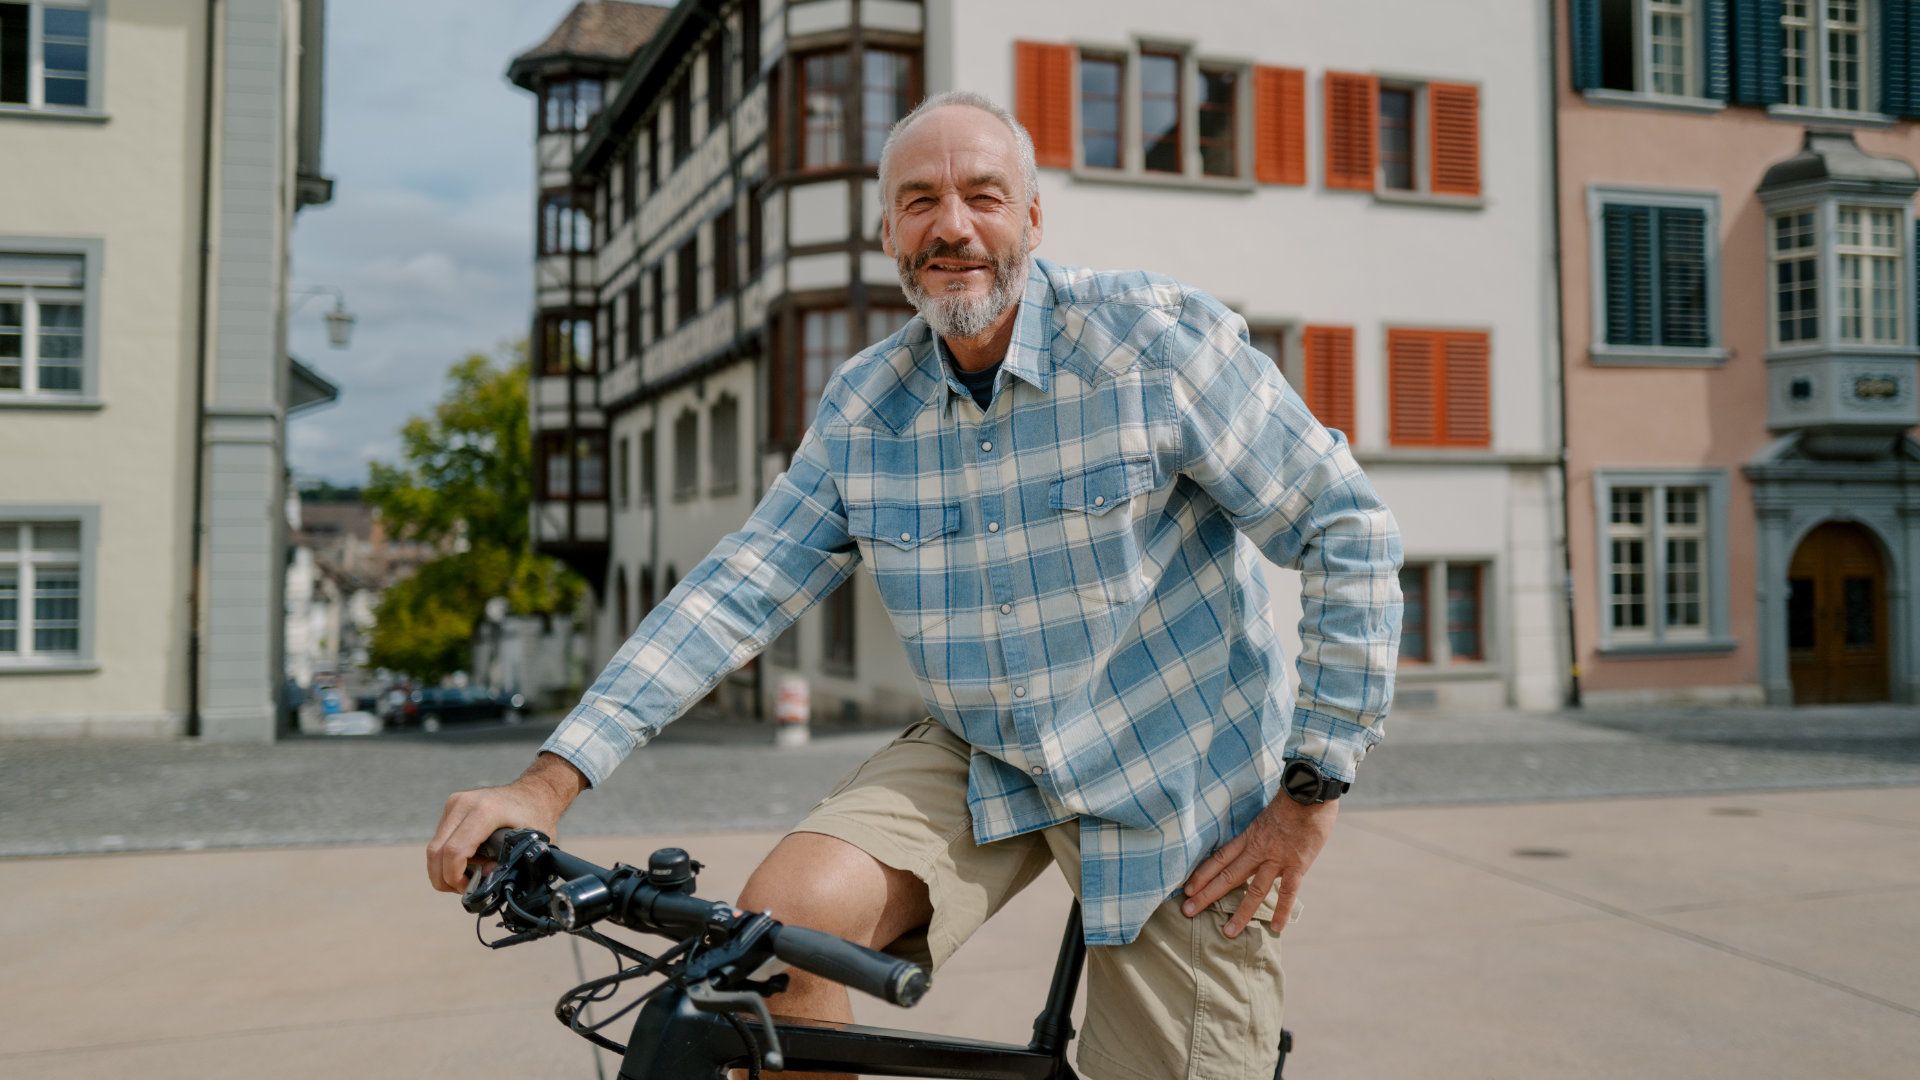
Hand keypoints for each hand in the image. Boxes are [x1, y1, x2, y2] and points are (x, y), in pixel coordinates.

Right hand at [425, 752, 587, 892]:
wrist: (534, 792)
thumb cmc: (537, 818)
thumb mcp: (533, 845)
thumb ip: (511, 865)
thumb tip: (486, 878)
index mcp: (486, 811)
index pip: (455, 851)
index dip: (455, 877)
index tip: (468, 889)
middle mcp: (465, 803)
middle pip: (437, 851)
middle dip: (444, 878)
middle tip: (464, 889)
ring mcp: (455, 803)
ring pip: (434, 847)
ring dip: (445, 869)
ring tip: (470, 876)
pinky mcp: (452, 806)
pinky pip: (439, 839)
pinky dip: (447, 857)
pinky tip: (468, 863)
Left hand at [1179, 794, 1338, 937]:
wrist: (1310, 789)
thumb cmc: (1292, 798)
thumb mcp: (1267, 814)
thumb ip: (1261, 832)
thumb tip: (1259, 844)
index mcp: (1249, 837)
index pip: (1219, 858)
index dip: (1202, 874)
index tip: (1187, 889)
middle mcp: (1258, 850)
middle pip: (1227, 876)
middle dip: (1206, 895)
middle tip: (1187, 912)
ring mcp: (1277, 859)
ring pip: (1254, 890)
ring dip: (1240, 913)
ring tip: (1227, 933)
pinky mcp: (1297, 864)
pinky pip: (1288, 892)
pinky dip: (1282, 911)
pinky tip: (1276, 928)